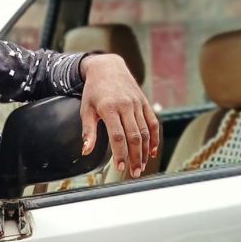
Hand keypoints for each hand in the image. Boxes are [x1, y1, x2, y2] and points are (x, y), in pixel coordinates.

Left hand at [79, 54, 159, 177]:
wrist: (107, 67)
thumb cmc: (93, 91)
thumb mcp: (86, 109)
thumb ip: (88, 131)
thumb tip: (86, 151)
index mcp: (109, 108)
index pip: (117, 136)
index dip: (120, 153)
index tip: (120, 168)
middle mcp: (126, 106)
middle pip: (134, 136)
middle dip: (135, 157)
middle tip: (134, 173)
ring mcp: (137, 104)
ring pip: (145, 132)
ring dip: (145, 151)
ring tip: (142, 167)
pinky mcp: (144, 103)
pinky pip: (153, 123)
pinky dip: (154, 138)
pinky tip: (152, 152)